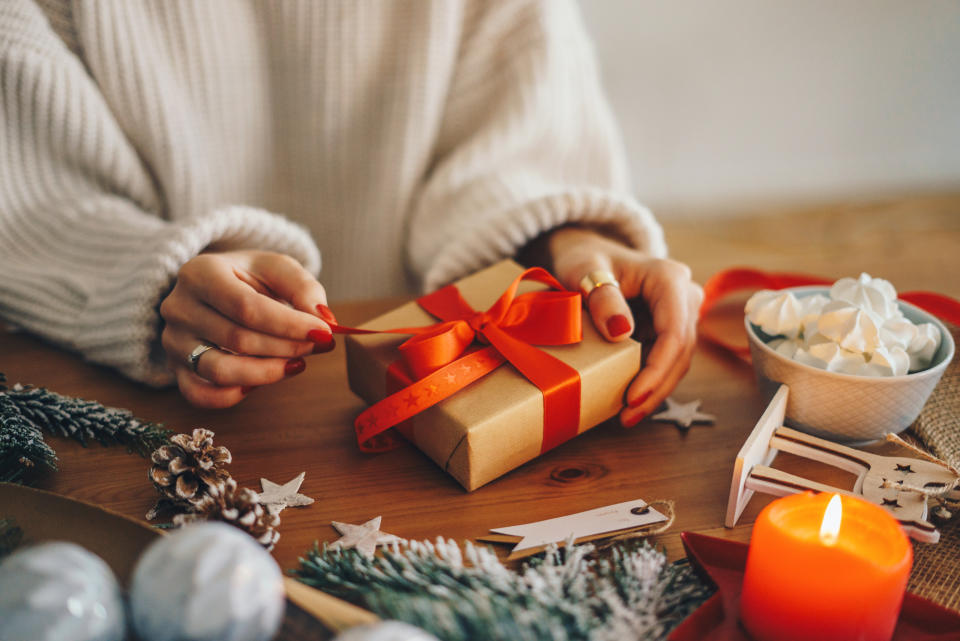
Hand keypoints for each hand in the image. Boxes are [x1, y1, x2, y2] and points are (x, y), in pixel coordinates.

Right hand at [160, 250, 336, 407]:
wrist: (216, 287)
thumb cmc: (250, 277)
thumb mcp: (278, 268)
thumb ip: (303, 289)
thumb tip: (324, 320)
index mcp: (200, 272)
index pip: (246, 307)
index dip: (289, 325)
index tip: (324, 332)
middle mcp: (179, 307)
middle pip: (238, 339)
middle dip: (286, 347)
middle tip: (320, 345)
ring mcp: (173, 341)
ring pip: (219, 371)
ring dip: (267, 373)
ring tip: (297, 363)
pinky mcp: (176, 369)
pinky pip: (201, 395)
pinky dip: (234, 395)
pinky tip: (262, 381)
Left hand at [546, 226, 702, 426]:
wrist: (588, 254)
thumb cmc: (585, 259)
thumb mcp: (584, 271)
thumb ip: (602, 298)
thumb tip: (622, 332)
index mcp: (668, 278)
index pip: (674, 332)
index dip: (657, 369)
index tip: (632, 396)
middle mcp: (683, 295)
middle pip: (681, 351)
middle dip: (656, 387)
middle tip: (627, 416)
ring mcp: (679, 312)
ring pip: (678, 360)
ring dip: (656, 390)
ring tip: (627, 416)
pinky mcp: (669, 327)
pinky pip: (666, 359)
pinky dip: (650, 381)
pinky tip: (630, 401)